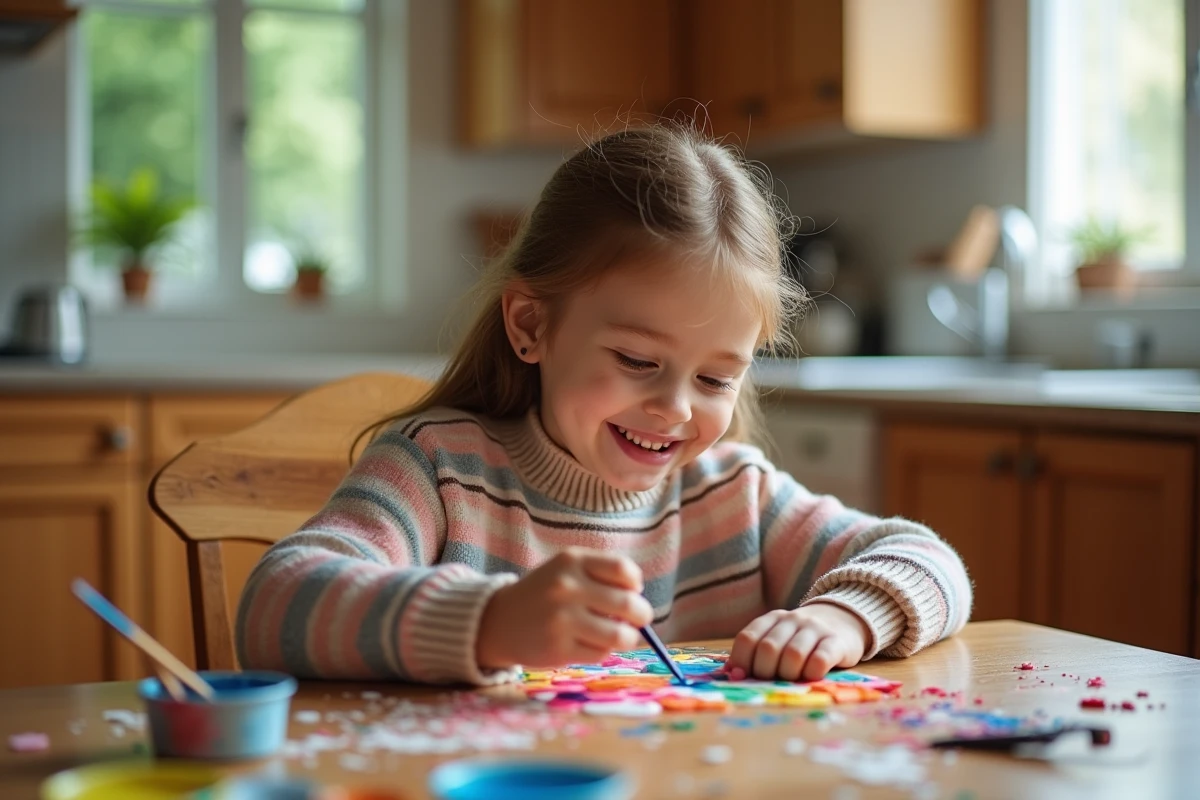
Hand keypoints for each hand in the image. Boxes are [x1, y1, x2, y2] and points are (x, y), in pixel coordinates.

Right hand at [476, 547, 652, 669]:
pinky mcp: (558, 649)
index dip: (635, 585)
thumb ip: (602, 577)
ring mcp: (562, 620)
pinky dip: (603, 651)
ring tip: (621, 636)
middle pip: (628, 605)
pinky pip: (600, 653)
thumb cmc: (544, 593)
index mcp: (572, 561)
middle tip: (638, 620)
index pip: (623, 570)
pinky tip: (591, 643)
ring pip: (619, 635)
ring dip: (628, 638)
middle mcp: (566, 587)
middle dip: (642, 616)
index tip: (631, 592)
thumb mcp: (566, 570)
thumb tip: (641, 605)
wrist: (499, 620)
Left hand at [728, 603, 869, 681]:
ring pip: (793, 655)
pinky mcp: (837, 642)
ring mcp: (815, 629)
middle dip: (765, 672)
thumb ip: (756, 653)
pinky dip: (811, 674)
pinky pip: (819, 660)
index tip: (745, 677)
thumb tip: (734, 675)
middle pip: (768, 648)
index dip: (741, 662)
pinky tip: (811, 676)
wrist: (843, 620)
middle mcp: (792, 619)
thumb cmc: (802, 640)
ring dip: (789, 674)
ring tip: (793, 679)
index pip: (747, 639)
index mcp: (772, 618)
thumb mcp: (779, 639)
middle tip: (772, 680)